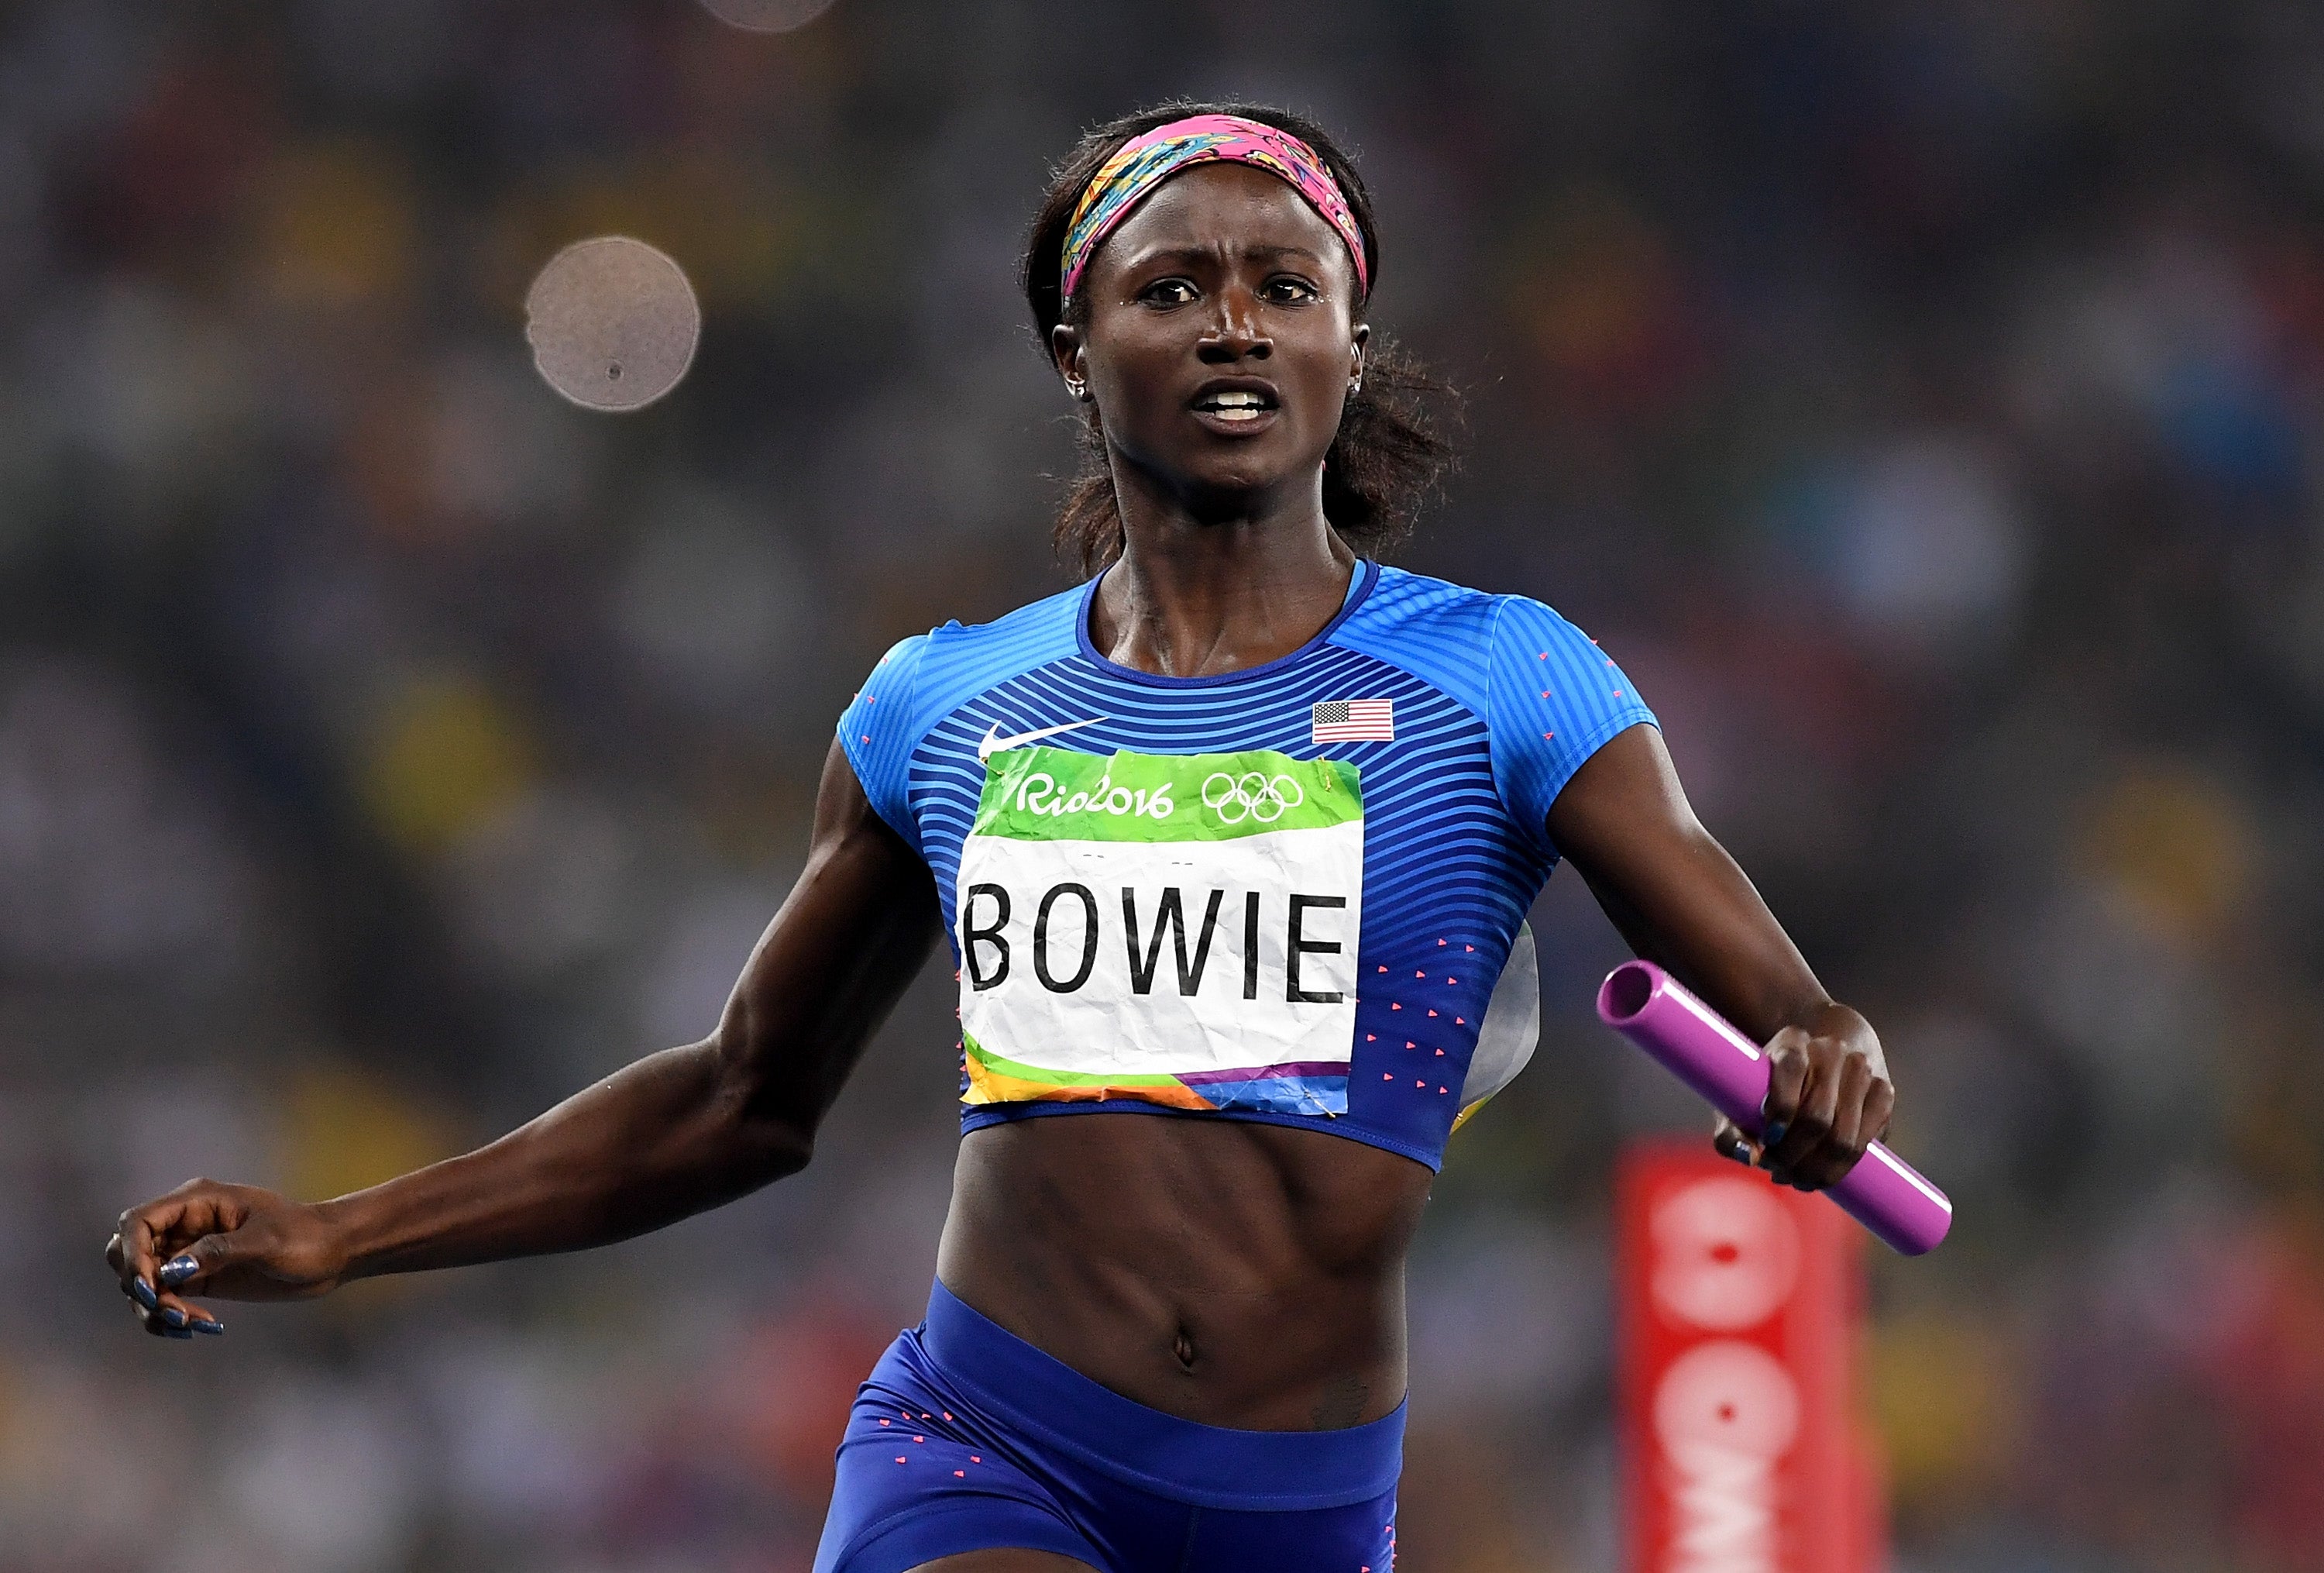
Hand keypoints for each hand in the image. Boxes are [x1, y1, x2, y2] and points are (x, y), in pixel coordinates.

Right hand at [106, 1179, 350, 1338]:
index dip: (131, 1255)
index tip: (149, 1288)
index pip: (137, 1223)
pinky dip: (170, 1317)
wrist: (334, 1252)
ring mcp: (188, 1253)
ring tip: (192, 1325)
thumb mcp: (265, 1241)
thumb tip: (169, 1272)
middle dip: (139, 1288)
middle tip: (174, 1312)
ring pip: (142, 1283)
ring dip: (156, 1309)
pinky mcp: (198, 1278)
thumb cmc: (306, 1236)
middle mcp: (185, 1225)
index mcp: (197, 1201)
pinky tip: (204, 1327)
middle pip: (128, 1255)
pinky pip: (163, 1299)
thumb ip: (217, 1252)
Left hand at [1709, 1008, 1893, 1190]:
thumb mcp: (1739, 1102)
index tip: (1767, 1139)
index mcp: (1793, 1041)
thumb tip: (1748, 1157)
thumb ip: (1730, 1132)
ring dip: (1818, 1169)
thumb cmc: (1770, 1087)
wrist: (1819, 1057)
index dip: (1780, 1109)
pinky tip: (1823, 1175)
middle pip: (1817, 1116)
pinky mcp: (1883, 1092)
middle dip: (1794, 1155)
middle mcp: (1831, 1050)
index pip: (1790, 1069)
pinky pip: (1868, 1141)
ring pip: (1844, 1136)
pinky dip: (1844, 1167)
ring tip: (1796, 1179)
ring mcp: (1862, 1070)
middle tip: (1777, 1171)